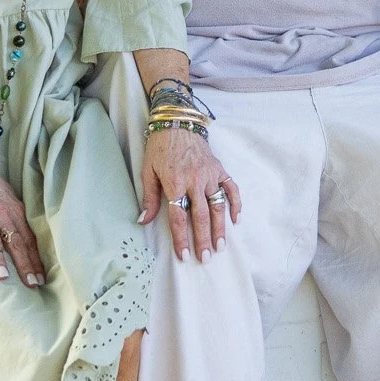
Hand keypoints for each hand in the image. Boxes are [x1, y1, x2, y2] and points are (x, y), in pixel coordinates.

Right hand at [0, 154, 46, 286]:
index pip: (30, 240)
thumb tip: (27, 237)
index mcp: (15, 213)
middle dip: (25, 265)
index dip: (37, 260)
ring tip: (4, 277)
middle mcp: (3, 216)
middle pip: (17, 244)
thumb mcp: (10, 198)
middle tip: (33, 284)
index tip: (43, 278)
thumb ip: (17, 218)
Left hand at [138, 126, 239, 262]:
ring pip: (217, 206)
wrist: (177, 122)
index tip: (184, 255)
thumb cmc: (159, 148)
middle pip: (201, 216)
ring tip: (220, 246)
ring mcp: (210, 174)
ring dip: (220, 228)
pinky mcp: (219, 168)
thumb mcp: (147, 171)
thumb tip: (143, 221)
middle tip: (206, 258)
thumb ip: (149, 197)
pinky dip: (235, 204)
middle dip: (203, 239)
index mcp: (175, 182)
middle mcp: (195, 180)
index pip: (179, 217)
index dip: (181, 238)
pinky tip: (236, 219)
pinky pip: (231, 188)